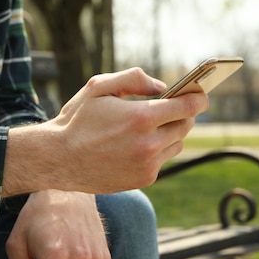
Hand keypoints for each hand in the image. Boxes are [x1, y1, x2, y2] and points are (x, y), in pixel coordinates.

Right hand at [3, 67, 208, 196]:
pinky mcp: (144, 179)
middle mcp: (149, 143)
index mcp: (142, 117)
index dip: (198, 98)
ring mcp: (148, 164)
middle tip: (174, 108)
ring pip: (176, 144)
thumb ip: (135, 78)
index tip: (200, 94)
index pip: (189, 106)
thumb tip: (162, 87)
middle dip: (182, 114)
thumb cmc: (77, 120)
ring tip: (152, 127)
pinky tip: (136, 146)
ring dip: (170, 133)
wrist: (58, 159)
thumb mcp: (99, 86)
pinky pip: (162, 161)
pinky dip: (156, 151)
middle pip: (186, 125)